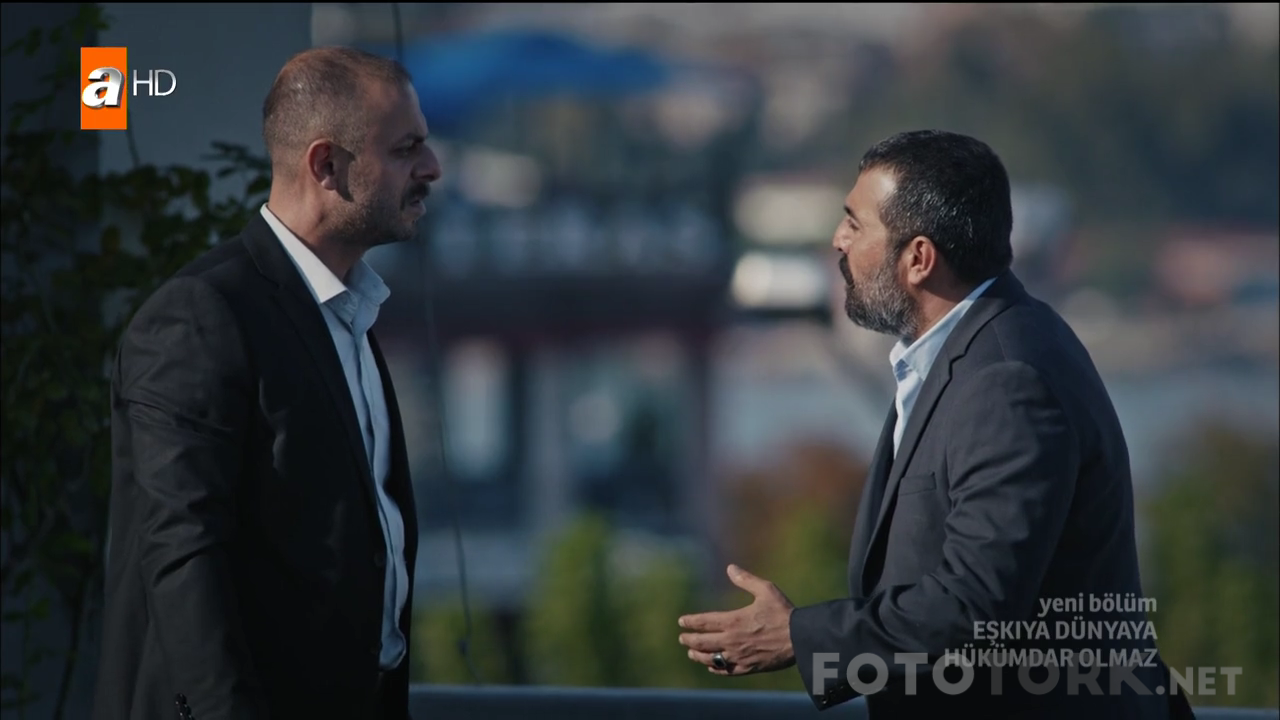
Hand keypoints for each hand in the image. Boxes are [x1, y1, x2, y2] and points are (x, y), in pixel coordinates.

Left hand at [678, 564, 796, 676]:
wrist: (800, 639)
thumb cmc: (783, 612)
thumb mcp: (766, 590)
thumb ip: (746, 580)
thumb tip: (730, 568)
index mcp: (734, 621)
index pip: (704, 622)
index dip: (691, 622)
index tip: (682, 621)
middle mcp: (732, 640)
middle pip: (702, 642)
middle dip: (689, 639)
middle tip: (682, 638)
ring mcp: (739, 656)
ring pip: (711, 659)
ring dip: (698, 655)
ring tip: (691, 653)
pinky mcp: (748, 667)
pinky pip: (726, 671)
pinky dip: (715, 668)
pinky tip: (712, 666)